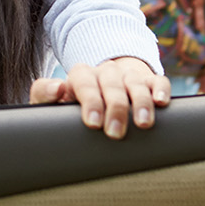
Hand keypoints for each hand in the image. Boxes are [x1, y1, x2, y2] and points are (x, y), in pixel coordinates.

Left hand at [30, 56, 169, 137]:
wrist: (100, 93)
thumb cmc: (73, 105)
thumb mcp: (53, 101)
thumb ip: (43, 94)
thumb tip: (57, 88)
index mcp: (81, 75)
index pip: (84, 80)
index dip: (90, 100)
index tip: (93, 123)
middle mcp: (106, 72)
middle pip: (111, 82)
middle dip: (115, 107)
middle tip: (115, 133)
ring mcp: (128, 76)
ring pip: (135, 82)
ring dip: (140, 102)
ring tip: (142, 124)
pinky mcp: (149, 82)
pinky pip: (158, 80)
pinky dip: (160, 89)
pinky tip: (160, 102)